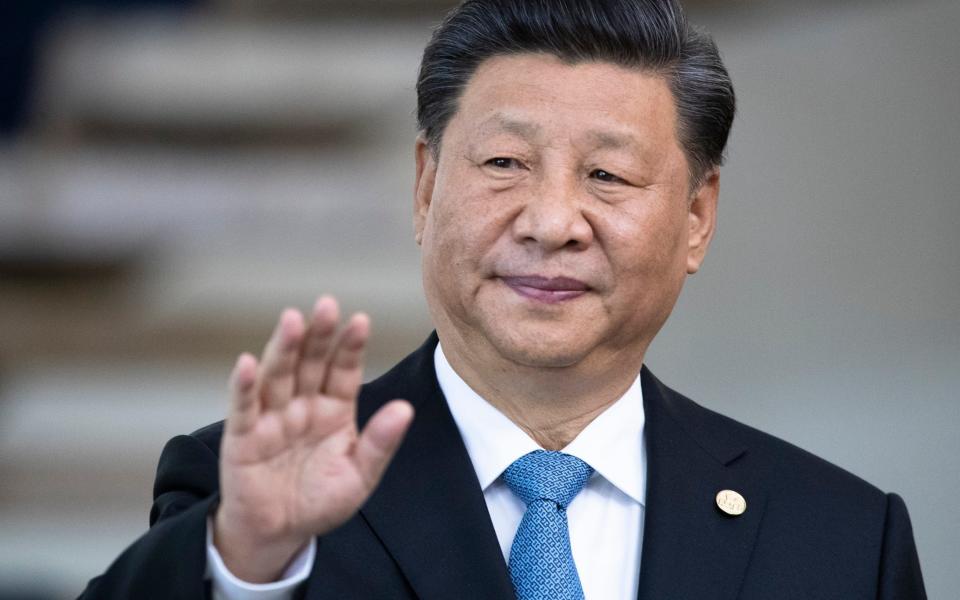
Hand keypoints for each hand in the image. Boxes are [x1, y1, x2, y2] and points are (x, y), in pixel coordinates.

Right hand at [213, 296, 413, 581]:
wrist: (280, 533)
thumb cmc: (320, 501)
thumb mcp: (360, 476)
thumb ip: (380, 443)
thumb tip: (405, 408)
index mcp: (334, 409)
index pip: (344, 371)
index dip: (351, 347)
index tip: (361, 321)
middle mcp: (303, 405)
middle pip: (311, 363)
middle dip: (319, 335)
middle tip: (327, 304)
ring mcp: (272, 417)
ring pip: (278, 375)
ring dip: (284, 348)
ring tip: (293, 320)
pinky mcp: (243, 437)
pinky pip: (244, 407)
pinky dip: (244, 386)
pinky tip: (247, 362)